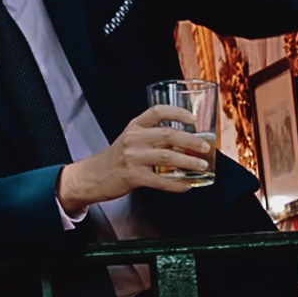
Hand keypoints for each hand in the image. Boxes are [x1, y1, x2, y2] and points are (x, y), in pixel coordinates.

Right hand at [58, 104, 214, 209]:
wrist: (92, 176)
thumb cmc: (115, 159)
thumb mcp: (130, 140)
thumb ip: (152, 139)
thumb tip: (185, 144)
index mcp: (134, 126)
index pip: (157, 111)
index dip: (178, 112)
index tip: (194, 119)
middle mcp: (133, 139)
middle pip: (167, 134)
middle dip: (191, 140)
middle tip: (205, 146)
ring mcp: (132, 158)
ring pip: (167, 155)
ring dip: (188, 161)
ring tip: (201, 165)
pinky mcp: (133, 176)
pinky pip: (160, 180)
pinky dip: (177, 184)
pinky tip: (186, 185)